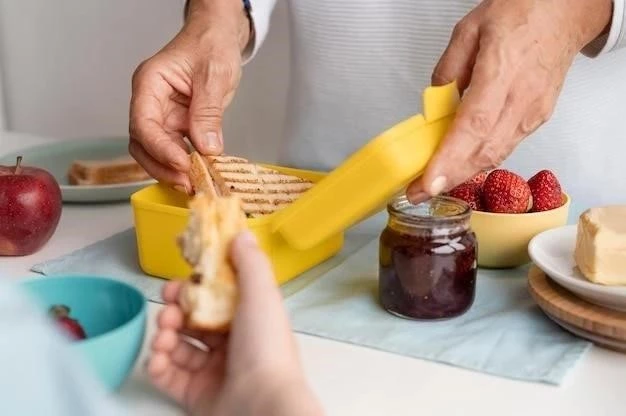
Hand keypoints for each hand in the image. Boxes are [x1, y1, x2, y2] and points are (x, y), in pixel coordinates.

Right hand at [129, 0, 249, 191]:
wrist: (218, 38)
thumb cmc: (211, 45)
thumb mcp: (214, 74)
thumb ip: (208, 111)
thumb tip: (206, 146)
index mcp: (150, 83)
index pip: (143, 123)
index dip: (160, 148)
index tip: (182, 164)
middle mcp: (150, 102)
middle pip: (142, 143)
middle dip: (162, 166)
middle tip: (187, 182)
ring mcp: (163, 115)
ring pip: (155, 151)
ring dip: (171, 170)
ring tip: (193, 183)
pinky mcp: (177, 125)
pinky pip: (175, 150)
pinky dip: (185, 164)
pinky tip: (198, 174)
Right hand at [147, 231, 322, 415]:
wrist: (261, 405)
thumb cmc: (265, 346)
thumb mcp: (262, 295)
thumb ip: (250, 262)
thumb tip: (240, 234)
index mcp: (250, 318)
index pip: (218, 294)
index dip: (196, 284)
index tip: (181, 278)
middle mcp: (232, 342)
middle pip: (193, 318)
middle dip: (174, 308)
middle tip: (168, 307)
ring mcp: (213, 370)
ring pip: (178, 344)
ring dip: (164, 333)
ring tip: (165, 335)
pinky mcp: (195, 394)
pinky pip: (168, 374)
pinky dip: (158, 363)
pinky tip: (157, 356)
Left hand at [407, 0, 611, 201]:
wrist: (565, 11)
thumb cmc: (523, 12)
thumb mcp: (470, 29)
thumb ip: (448, 69)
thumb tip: (436, 103)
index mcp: (501, 72)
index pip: (473, 127)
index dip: (450, 160)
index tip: (428, 183)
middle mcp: (521, 99)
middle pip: (483, 151)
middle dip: (448, 177)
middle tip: (418, 192)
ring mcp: (533, 112)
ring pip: (495, 155)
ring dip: (463, 173)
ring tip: (434, 181)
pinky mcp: (538, 118)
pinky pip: (506, 146)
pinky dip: (481, 160)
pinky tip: (461, 163)